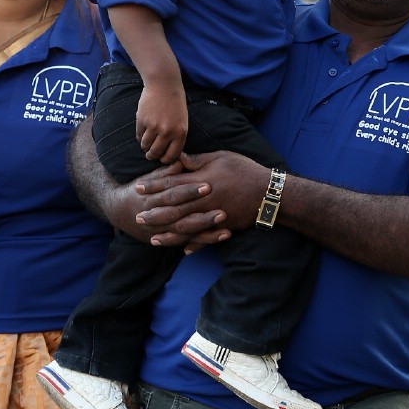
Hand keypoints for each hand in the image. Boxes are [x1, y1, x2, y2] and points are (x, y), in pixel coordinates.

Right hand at [135, 78, 188, 164]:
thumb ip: (176, 137)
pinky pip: (138, 135)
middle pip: (156, 153)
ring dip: (145, 146)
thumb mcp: (182, 121)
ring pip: (145, 145)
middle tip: (150, 155)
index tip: (162, 159)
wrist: (164, 85)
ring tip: (146, 144)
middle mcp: (167, 132)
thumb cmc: (175, 103)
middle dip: (152, 156)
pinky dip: (140, 136)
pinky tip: (143, 132)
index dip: (165, 160)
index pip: (171, 156)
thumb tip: (167, 154)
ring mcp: (153, 126)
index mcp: (180, 133)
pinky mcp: (142, 120)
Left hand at [139, 151, 268, 244]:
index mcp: (202, 180)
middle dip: (155, 213)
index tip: (138, 188)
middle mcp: (205, 200)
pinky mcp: (224, 226)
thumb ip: (198, 161)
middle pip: (174, 208)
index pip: (172, 183)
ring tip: (153, 239)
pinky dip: (196, 245)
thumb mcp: (221, 158)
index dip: (153, 186)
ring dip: (169, 234)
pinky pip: (207, 238)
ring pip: (187, 227)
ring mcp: (214, 215)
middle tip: (138, 218)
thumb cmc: (245, 170)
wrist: (269, 191)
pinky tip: (183, 251)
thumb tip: (178, 159)